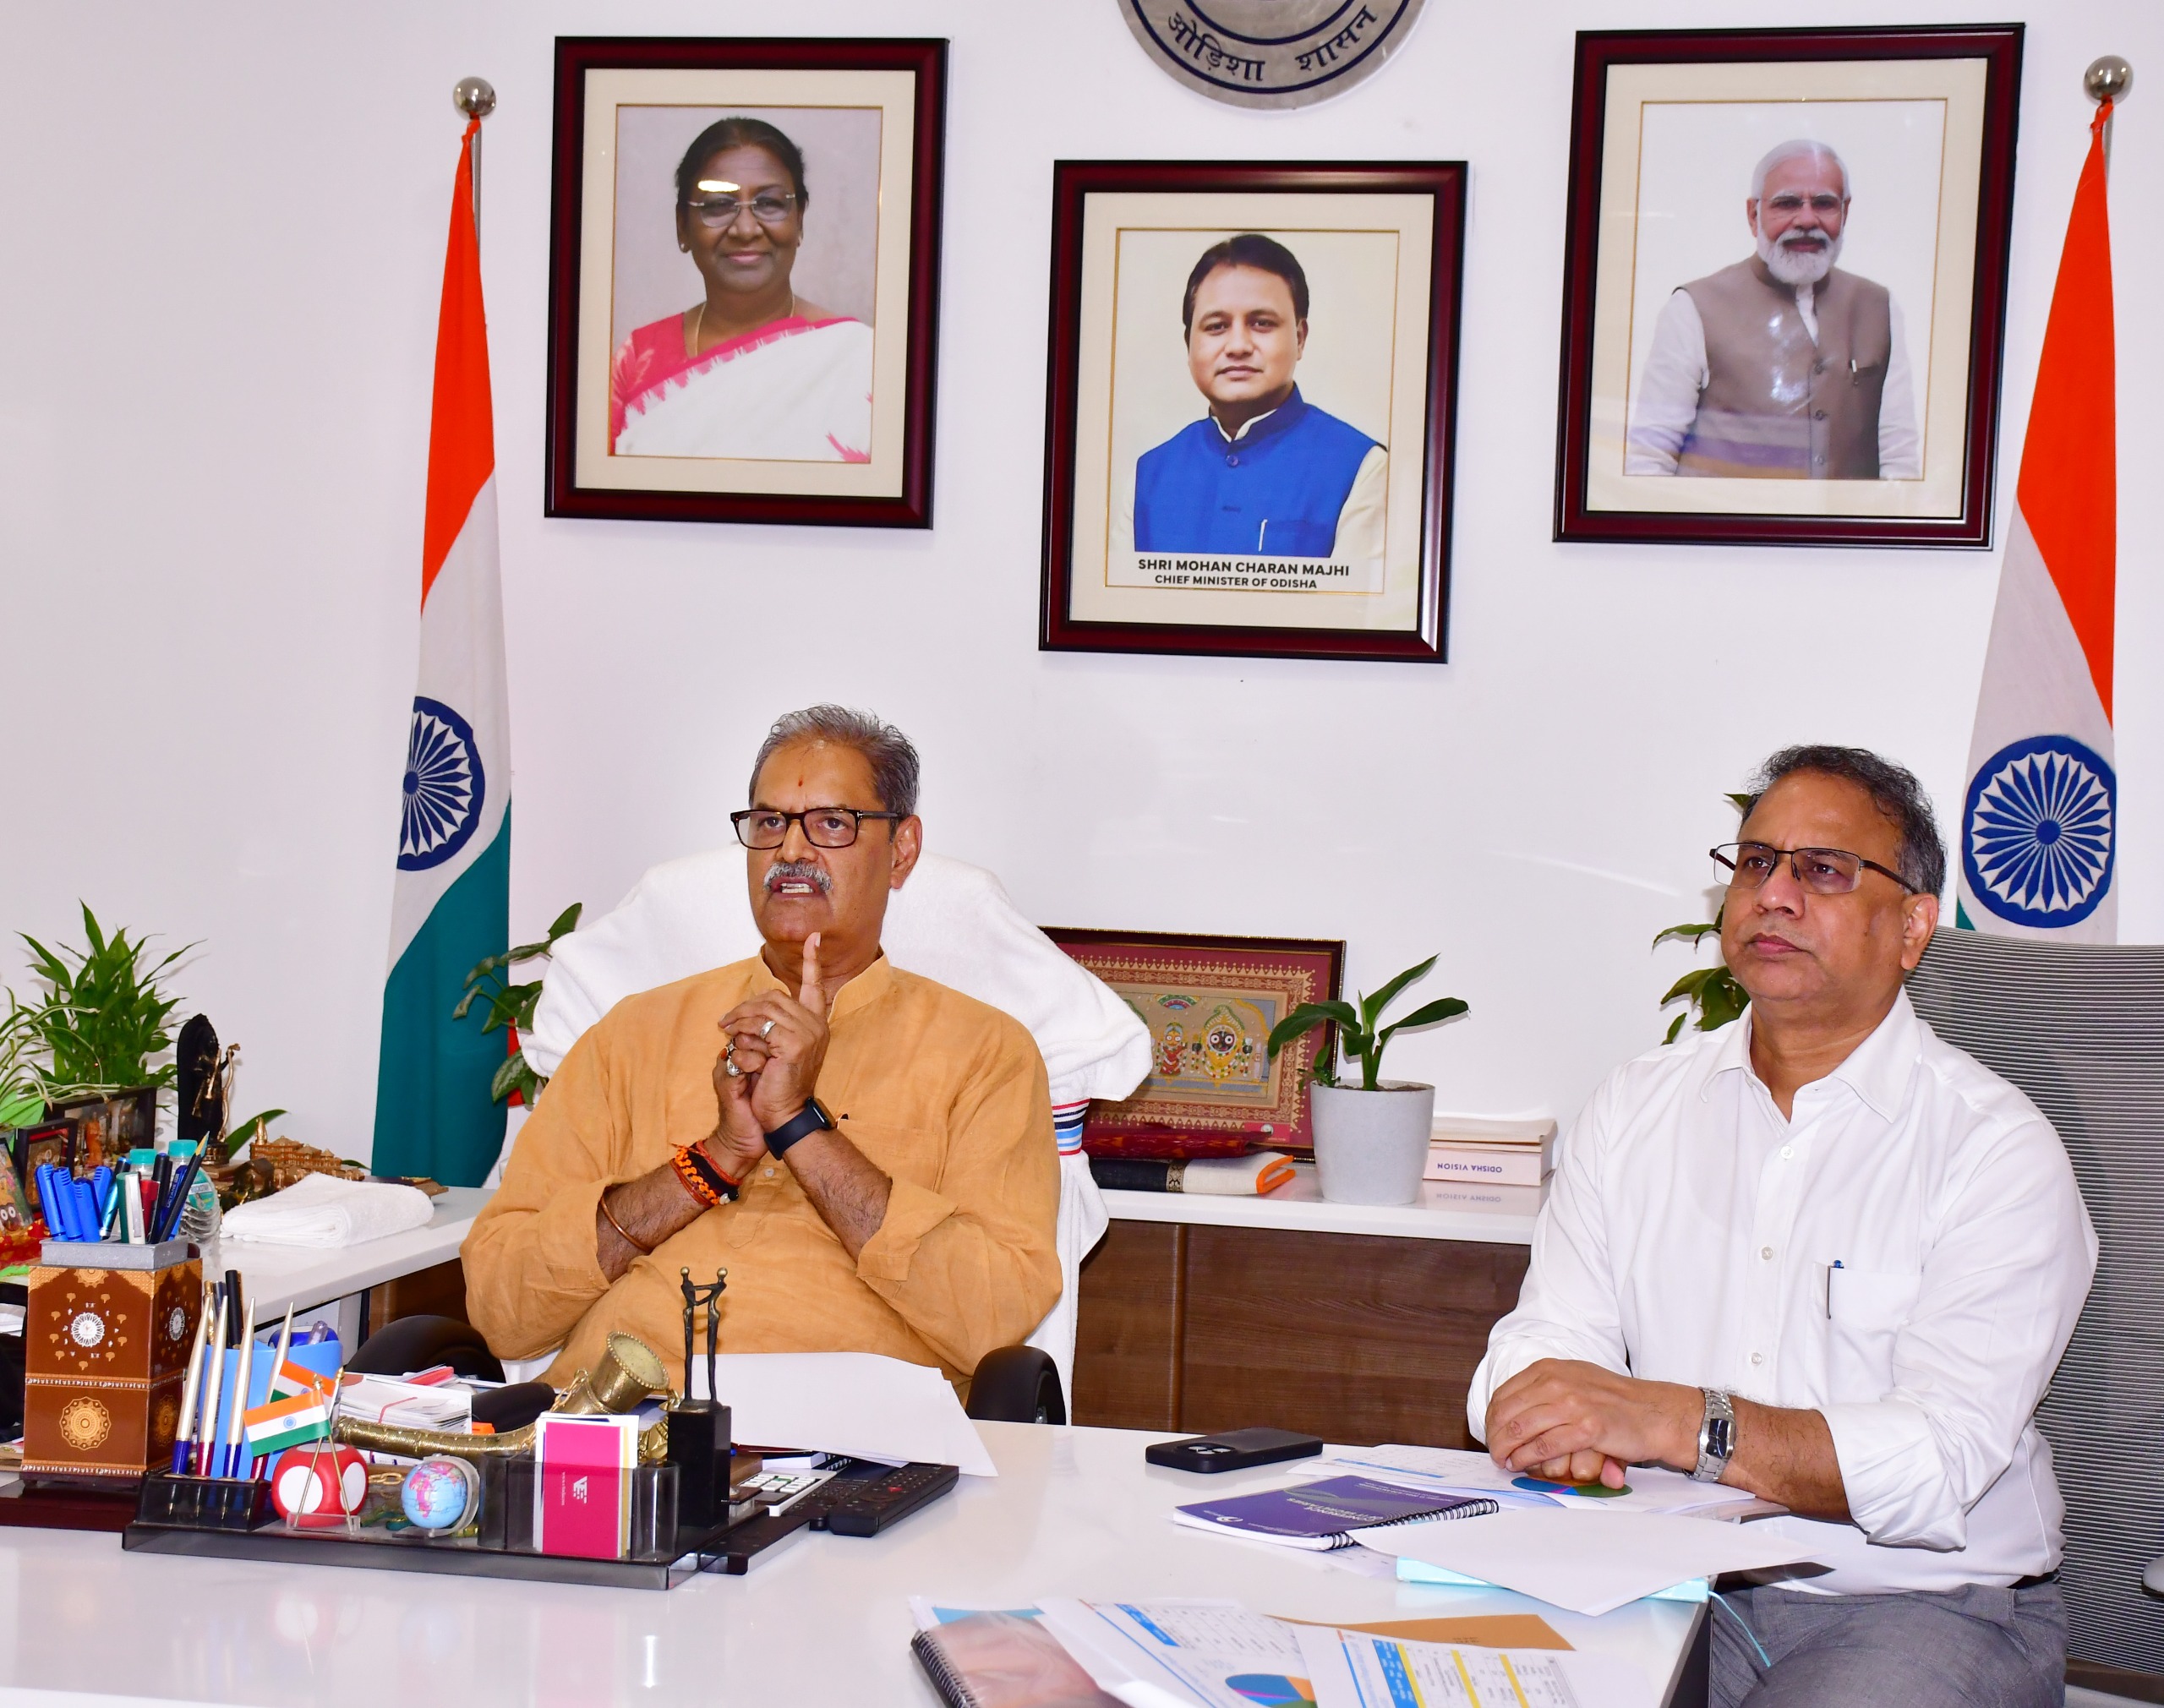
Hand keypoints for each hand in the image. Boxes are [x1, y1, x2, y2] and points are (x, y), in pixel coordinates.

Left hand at [708, 933, 832, 1167]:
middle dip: (745, 1007)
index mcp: (816, 1023)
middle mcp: (816, 1025)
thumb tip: (752, 1008)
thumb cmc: (777, 1085)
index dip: (813, 960)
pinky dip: (743, 1040)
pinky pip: (759, 1031)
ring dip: (739, 1022)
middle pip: (773, 997)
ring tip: (725, 1033)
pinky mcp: (793, 1046)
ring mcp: (807, 1034)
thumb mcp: (777, 1050)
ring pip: (764, 1011)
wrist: (784, 1116)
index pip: (815, 985)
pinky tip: (737, 1053)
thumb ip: (773, 1026)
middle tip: (724, 1022)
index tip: (814, 936)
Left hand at [1484, 1359, 1700, 1484]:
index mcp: (1549, 1368)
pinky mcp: (1587, 1428)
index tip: (1491, 1434)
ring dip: (1507, 1449)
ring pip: (1522, 1429)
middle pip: (1508, 1412)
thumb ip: (1544, 1389)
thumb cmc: (1615, 1400)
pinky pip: (1544, 1445)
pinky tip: (1521, 1465)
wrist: (1655, 1412)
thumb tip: (1512, 1412)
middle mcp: (1556, 1382)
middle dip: (1495, 1436)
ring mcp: (1572, 1404)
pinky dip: (1527, 1458)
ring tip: (1504, 1462)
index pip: (1505, 1394)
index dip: (1493, 1418)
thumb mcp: (1574, 1379)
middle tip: (1494, 1453)